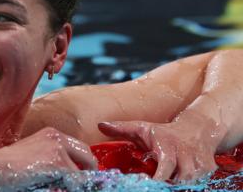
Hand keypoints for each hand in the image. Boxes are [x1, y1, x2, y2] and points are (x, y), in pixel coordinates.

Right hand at [0, 127, 96, 186]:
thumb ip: (53, 156)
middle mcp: (58, 138)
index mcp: (52, 133)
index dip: (84, 163)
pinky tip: (52, 187)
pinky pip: (74, 182)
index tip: (82, 176)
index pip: (80, 148)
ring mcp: (59, 150)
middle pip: (88, 156)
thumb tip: (72, 173)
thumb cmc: (9, 164)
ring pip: (81, 173)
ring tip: (56, 186)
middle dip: (87, 172)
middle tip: (81, 185)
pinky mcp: (58, 164)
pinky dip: (68, 188)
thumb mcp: (34, 151)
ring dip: (74, 184)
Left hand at [98, 116, 222, 180]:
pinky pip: (202, 184)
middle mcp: (186, 156)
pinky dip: (190, 185)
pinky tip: (177, 185)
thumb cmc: (164, 132)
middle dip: (170, 185)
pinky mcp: (209, 170)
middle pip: (182, 179)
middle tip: (156, 187)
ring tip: (165, 186)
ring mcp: (200, 164)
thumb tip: (100, 125)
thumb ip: (121, 129)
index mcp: (168, 146)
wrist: (199, 128)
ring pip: (193, 183)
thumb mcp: (143, 128)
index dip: (158, 178)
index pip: (166, 166)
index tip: (146, 182)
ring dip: (179, 186)